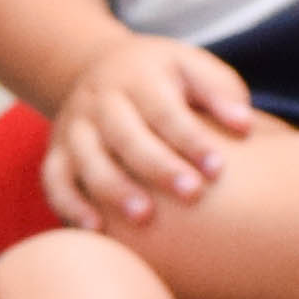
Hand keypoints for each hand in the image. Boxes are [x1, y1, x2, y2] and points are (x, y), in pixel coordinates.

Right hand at [40, 33, 255, 229]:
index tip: (218, 169)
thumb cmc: (164, 79)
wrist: (99, 68)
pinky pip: (54, 180)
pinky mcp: (56, 152)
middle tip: (191, 195)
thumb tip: (244, 125)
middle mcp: (101, 100)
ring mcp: (74, 127)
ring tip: (143, 218)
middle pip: (125, 135)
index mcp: (138, 77)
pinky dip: (70, 205)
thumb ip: (220, 93)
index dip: (191, 139)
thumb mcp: (192, 68)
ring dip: (113, 188)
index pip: (164, 110)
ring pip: (87, 159)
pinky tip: (96, 230)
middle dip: (157, 166)